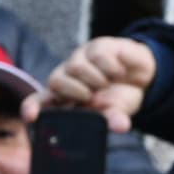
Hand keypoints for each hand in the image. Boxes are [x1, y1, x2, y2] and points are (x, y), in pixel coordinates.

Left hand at [26, 38, 157, 132]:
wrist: (142, 76)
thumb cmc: (120, 98)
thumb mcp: (118, 111)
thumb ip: (114, 118)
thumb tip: (121, 126)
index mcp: (66, 99)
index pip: (39, 102)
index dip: (32, 108)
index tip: (31, 117)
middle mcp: (68, 78)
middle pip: (55, 81)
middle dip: (75, 91)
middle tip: (93, 96)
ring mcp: (81, 60)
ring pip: (75, 67)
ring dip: (97, 80)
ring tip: (108, 84)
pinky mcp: (96, 46)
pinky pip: (98, 56)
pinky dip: (112, 68)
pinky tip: (119, 72)